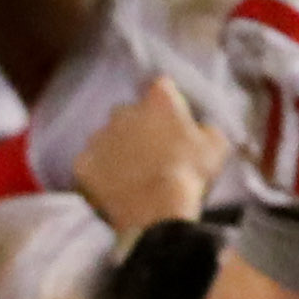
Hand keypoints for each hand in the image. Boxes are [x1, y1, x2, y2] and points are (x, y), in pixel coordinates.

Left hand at [72, 79, 226, 237]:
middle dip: (136, 126)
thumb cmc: (190, 175)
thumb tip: (198, 128)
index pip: (161, 87)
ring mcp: (99, 136)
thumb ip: (203, 127)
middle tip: (149, 151)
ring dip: (115, 149)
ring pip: (104, 137)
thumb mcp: (216, 145)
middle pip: (128, 112)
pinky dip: (97, 173)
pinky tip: (111, 187)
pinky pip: (88, 164)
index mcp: (159, 99)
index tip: (171, 120)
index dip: (166, 103)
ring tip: (129, 174)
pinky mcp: (83, 163)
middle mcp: (124, 110)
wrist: (157, 212)